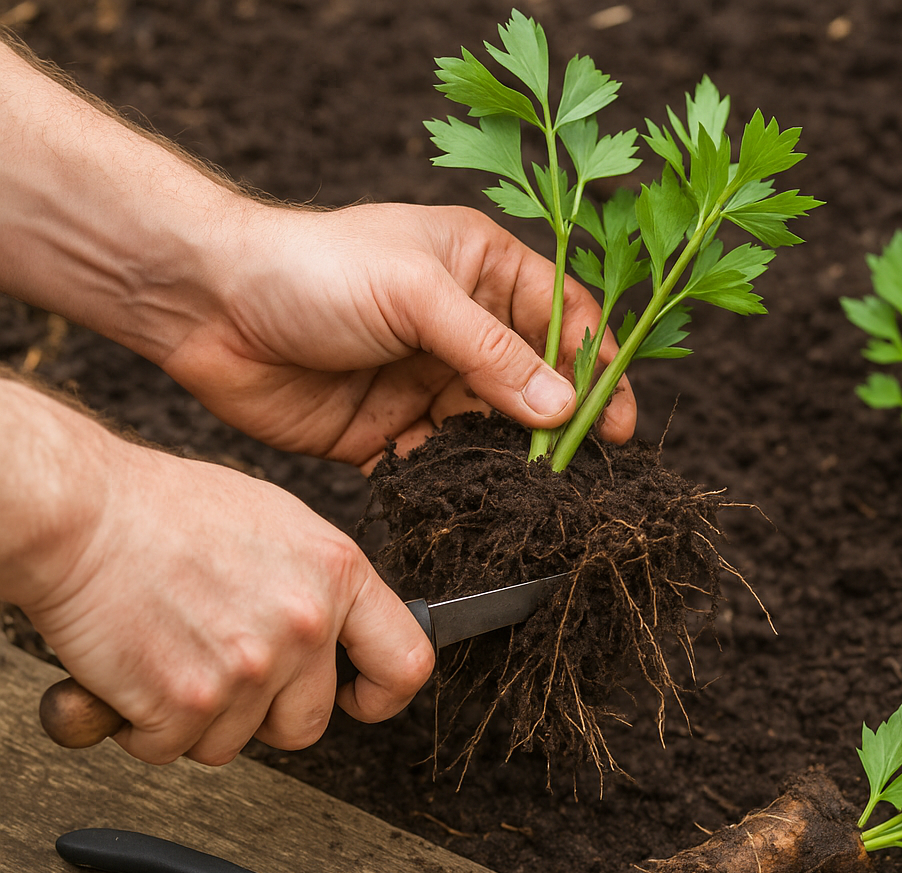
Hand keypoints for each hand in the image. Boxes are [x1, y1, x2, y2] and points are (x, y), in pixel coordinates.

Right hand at [7, 395, 433, 764]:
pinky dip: (142, 725)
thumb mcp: (277, 524)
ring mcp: (248, 668)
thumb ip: (318, 582)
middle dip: (262, 715)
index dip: (384, 695)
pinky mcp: (184, 703)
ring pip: (231, 742)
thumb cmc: (162, 510)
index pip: (405, 661)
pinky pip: (170, 747)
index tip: (359, 700)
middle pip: (307, 724)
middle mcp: (304, 625)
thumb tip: (344, 627)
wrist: (79, 512)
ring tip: (169, 653)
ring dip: (196, 717)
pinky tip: (133, 672)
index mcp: (338, 574)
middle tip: (221, 672)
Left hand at [158, 201, 635, 469]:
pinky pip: (441, 465)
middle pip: (537, 382)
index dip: (597, 365)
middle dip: (560, 423)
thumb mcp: (415, 293)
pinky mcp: (389, 432)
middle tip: (583, 468)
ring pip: (495, 431)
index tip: (616, 419)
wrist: (203, 307)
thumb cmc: (309, 268)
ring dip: (513, 459)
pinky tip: (465, 494)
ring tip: (532, 490)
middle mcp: (461, 327)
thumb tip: (563, 408)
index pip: (564, 318)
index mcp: (480, 269)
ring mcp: (426, 382)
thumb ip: (492, 353)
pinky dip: (457, 482)